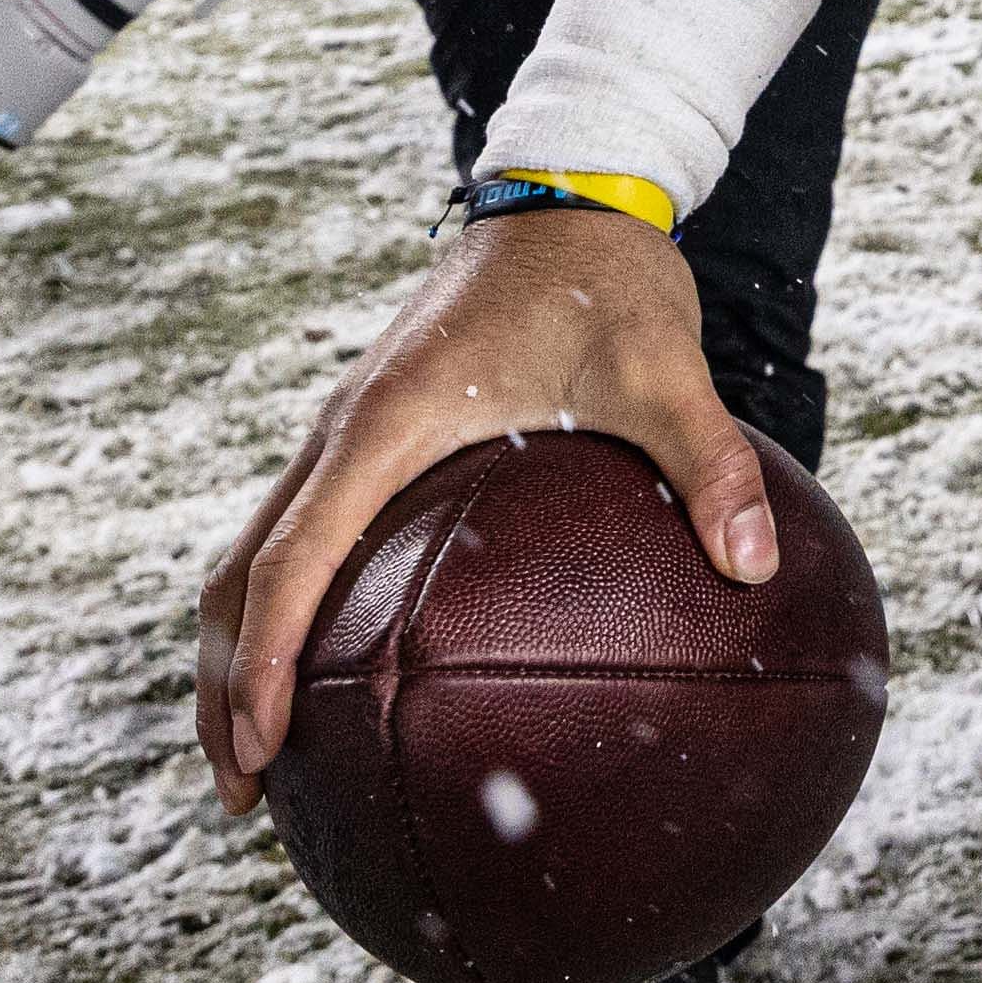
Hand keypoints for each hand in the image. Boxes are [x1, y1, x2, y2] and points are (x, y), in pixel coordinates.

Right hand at [193, 201, 773, 809]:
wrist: (572, 191)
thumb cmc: (609, 280)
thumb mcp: (667, 366)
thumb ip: (711, 462)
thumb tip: (756, 567)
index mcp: (386, 424)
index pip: (292, 560)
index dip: (264, 660)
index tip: (258, 748)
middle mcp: (345, 430)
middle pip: (241, 575)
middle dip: (225, 686)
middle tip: (247, 792)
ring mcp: (351, 430)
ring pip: (259, 554)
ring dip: (243, 650)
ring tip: (267, 755)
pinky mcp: (374, 430)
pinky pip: (304, 530)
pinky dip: (290, 604)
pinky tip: (349, 667)